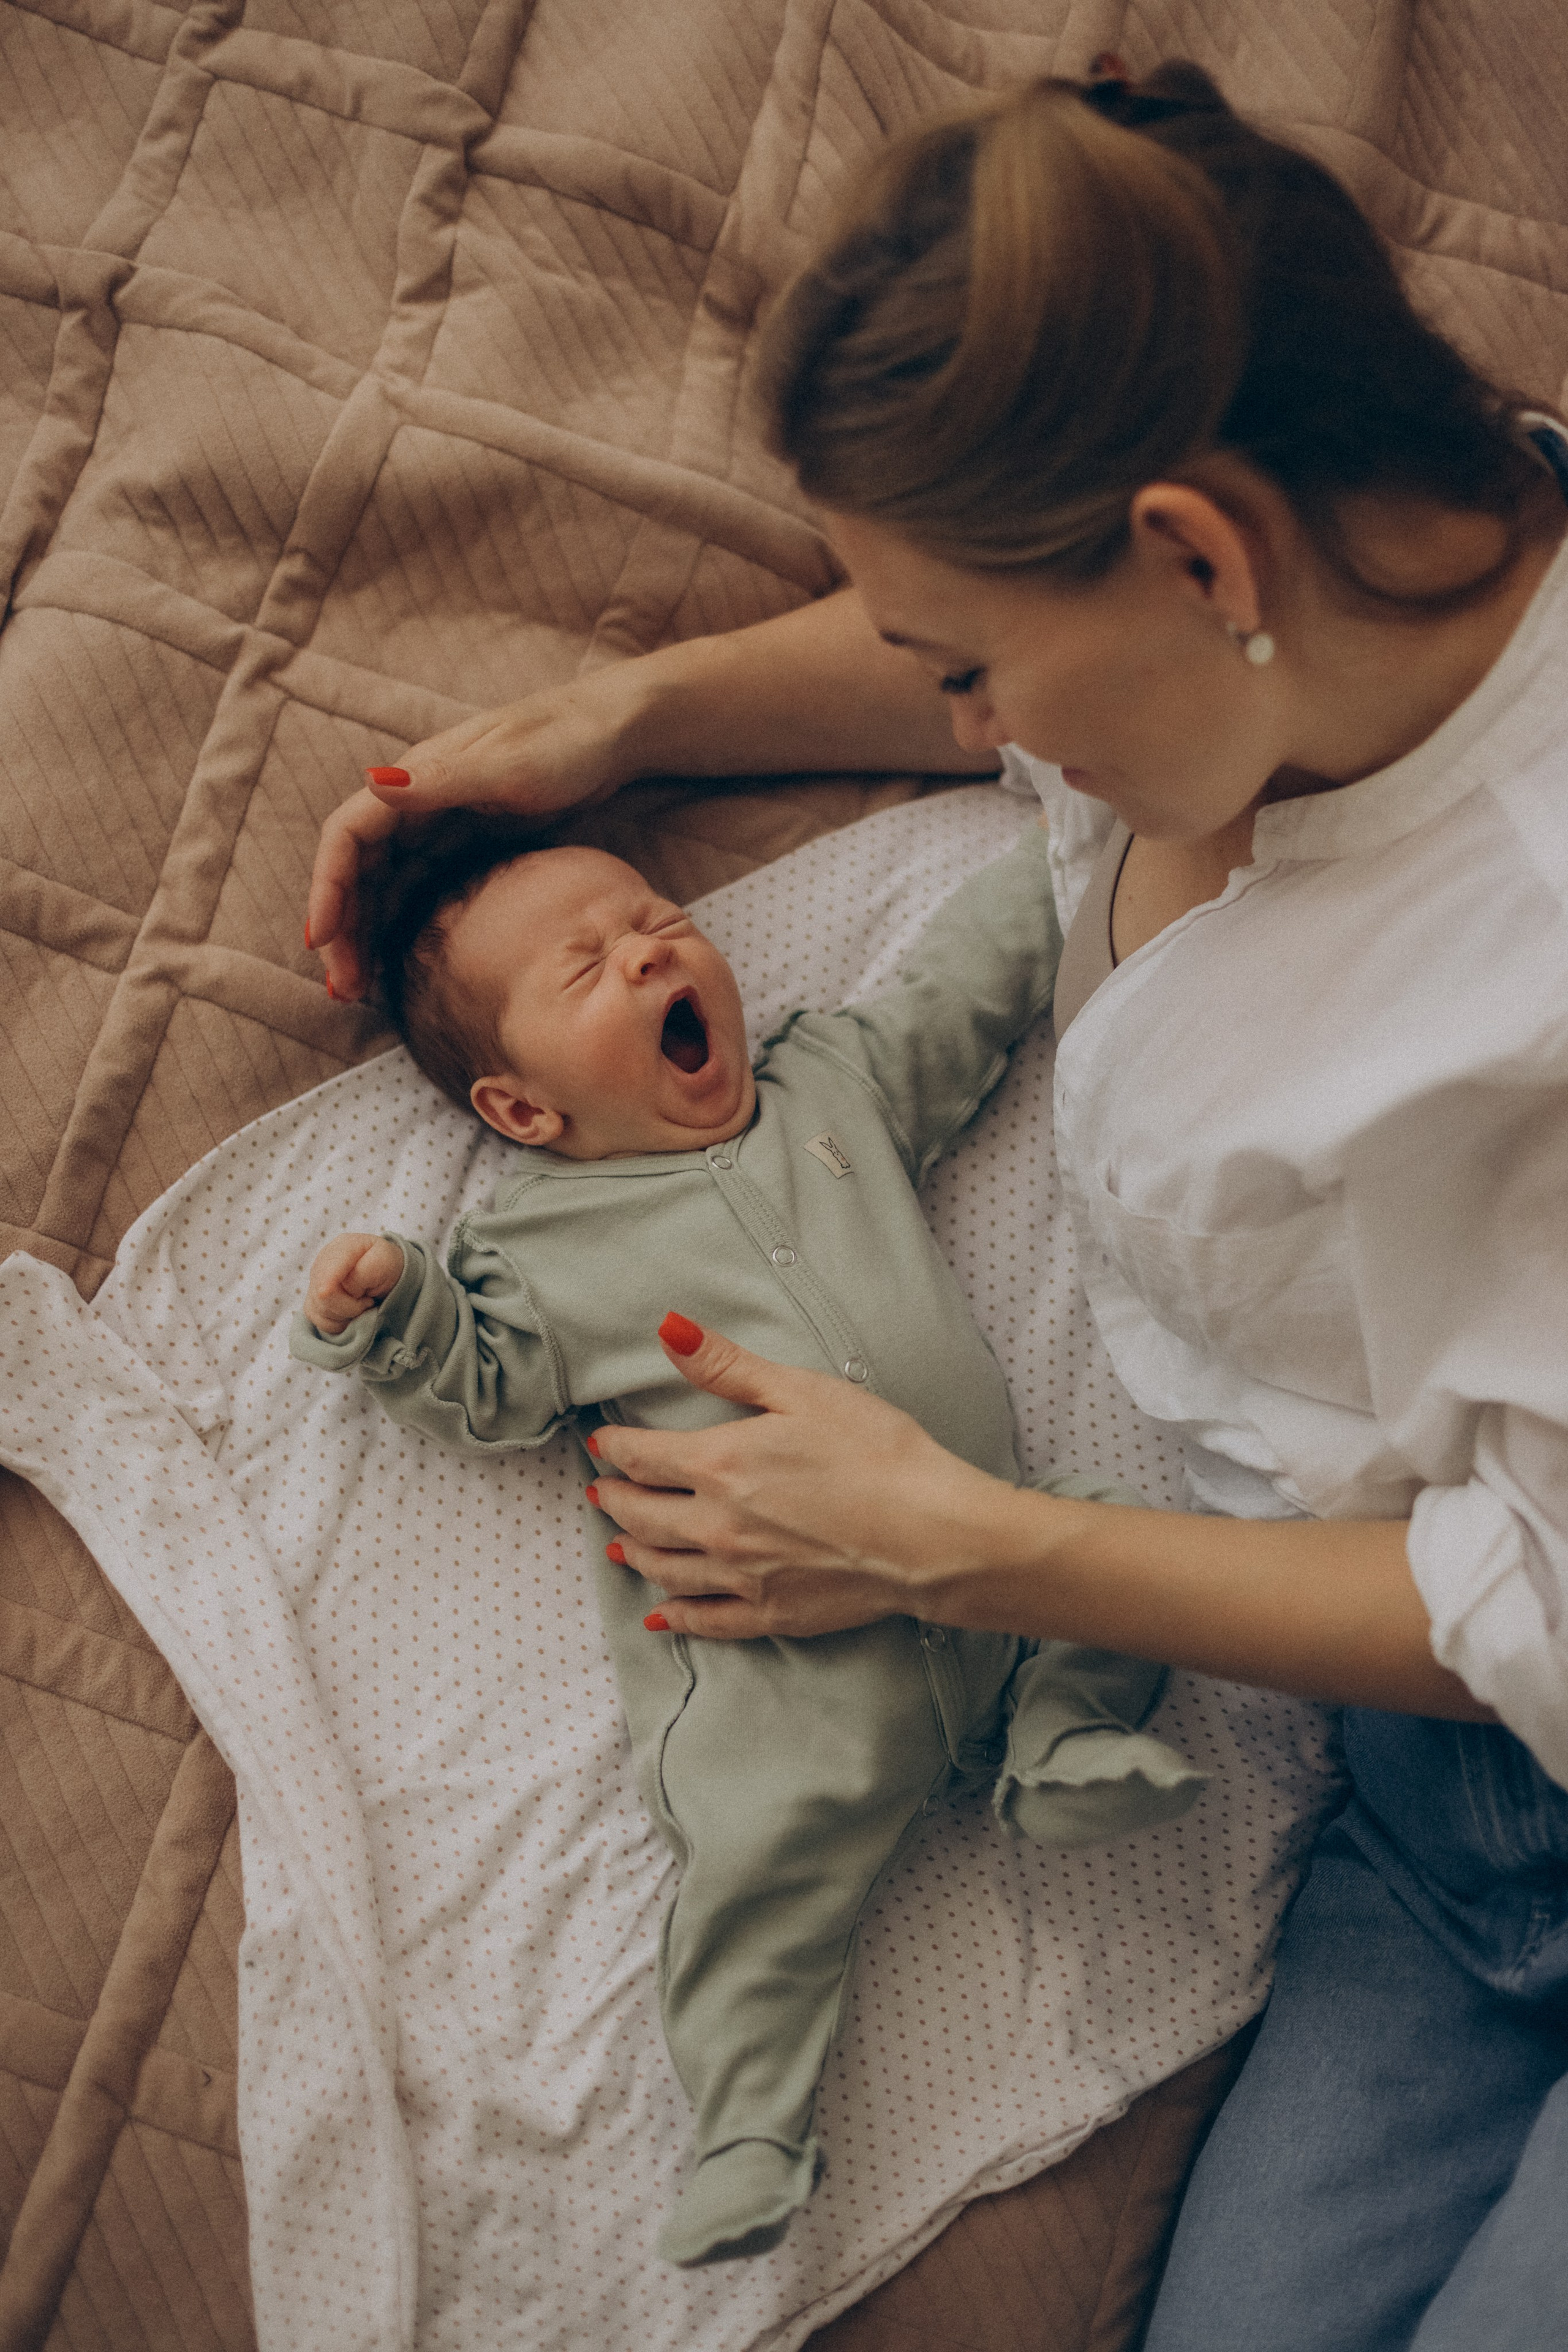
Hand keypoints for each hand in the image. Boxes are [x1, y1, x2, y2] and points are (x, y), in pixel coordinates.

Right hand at [304, 1234, 405, 1336]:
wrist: (385, 1275)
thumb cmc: (386, 1266)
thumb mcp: (384, 1262)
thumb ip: (364, 1272)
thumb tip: (345, 1288)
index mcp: (341, 1247)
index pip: (327, 1268)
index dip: (325, 1283)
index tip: (325, 1293)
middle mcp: (322, 1264)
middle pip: (321, 1295)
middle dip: (349, 1305)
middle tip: (368, 1300)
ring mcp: (315, 1283)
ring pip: (320, 1310)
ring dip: (345, 1315)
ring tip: (361, 1303)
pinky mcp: (314, 1302)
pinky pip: (319, 1320)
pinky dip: (338, 1323)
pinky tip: (351, 1313)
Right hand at [306, 666, 652, 999]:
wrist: (615, 737)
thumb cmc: (567, 742)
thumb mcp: (510, 764)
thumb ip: (445, 778)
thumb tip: (375, 783)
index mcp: (419, 777)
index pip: (350, 834)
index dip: (329, 887)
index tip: (321, 939)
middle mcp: (419, 801)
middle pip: (360, 870)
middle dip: (344, 928)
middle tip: (342, 987)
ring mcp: (442, 824)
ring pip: (386, 886)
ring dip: (366, 935)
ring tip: (359, 990)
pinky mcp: (467, 843)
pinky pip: (419, 890)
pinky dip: (401, 926)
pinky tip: (399, 965)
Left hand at [586, 1313, 1009, 1638]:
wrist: (930, 1533)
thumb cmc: (876, 1453)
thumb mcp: (801, 1391)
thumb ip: (727, 1365)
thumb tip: (668, 1330)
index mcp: (719, 1465)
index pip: (642, 1457)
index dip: (614, 1448)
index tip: (601, 1444)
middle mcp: (716, 1526)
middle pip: (642, 1516)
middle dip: (615, 1500)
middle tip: (601, 1493)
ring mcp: (741, 1576)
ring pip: (665, 1568)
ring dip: (634, 1553)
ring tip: (618, 1546)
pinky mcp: (771, 1613)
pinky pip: (706, 1619)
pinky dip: (676, 1617)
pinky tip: (662, 1616)